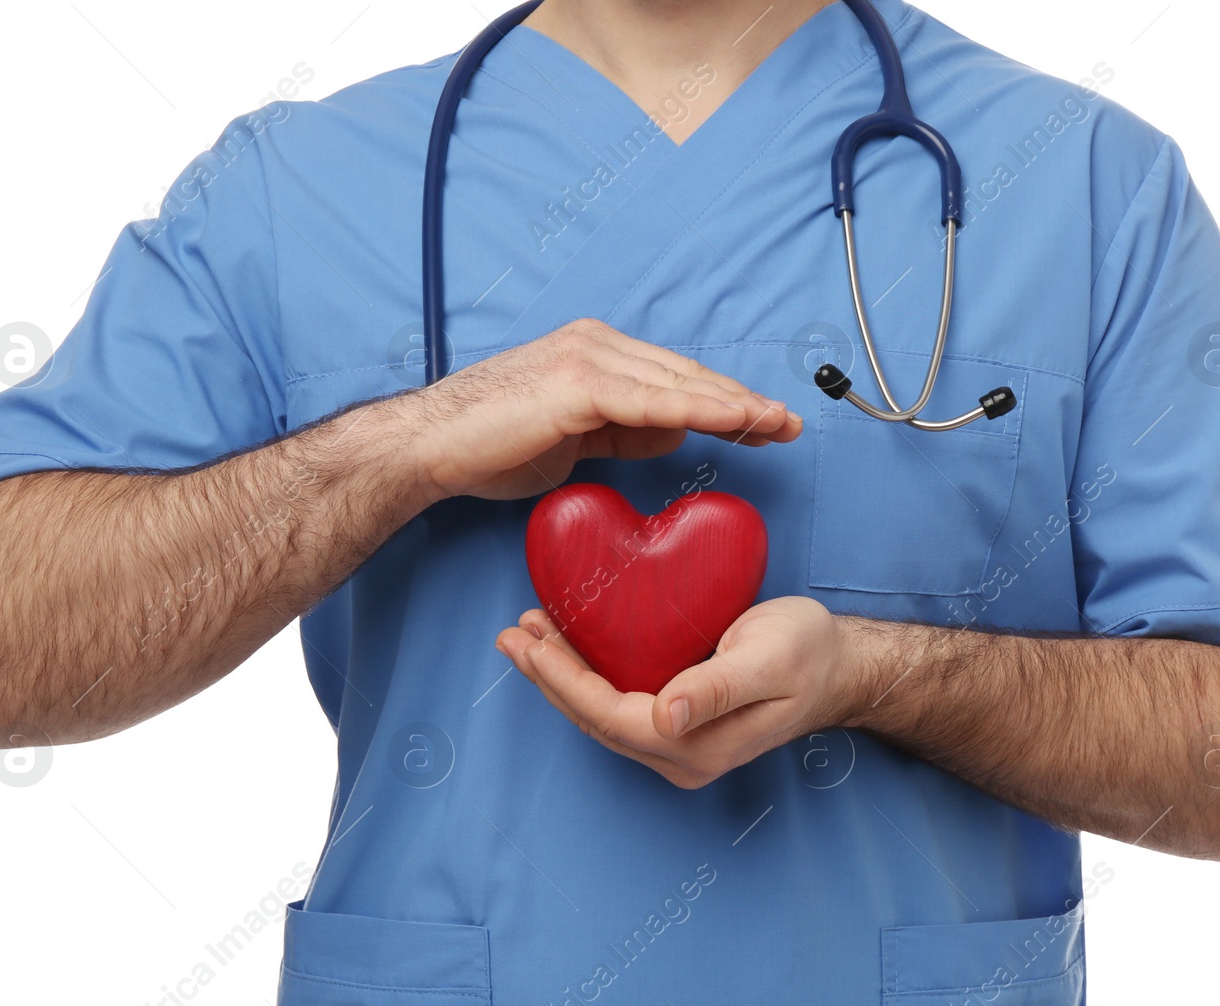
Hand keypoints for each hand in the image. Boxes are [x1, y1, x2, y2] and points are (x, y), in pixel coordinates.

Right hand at [402, 318, 802, 500]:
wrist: (430, 446)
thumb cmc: (491, 445)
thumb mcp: (574, 441)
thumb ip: (623, 432)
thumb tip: (672, 435)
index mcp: (595, 353)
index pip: (674, 378)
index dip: (724, 401)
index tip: (766, 422)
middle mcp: (596, 344)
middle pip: (687, 377)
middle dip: (743, 402)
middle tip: (790, 425)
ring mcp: (588, 358)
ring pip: (679, 386)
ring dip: (735, 406)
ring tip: (778, 425)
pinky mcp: (580, 385)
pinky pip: (654, 403)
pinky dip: (700, 412)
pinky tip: (738, 421)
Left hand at [495, 596, 865, 788]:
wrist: (840, 666)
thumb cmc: (809, 653)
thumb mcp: (768, 659)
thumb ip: (718, 688)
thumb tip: (666, 717)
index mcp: (697, 746)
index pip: (611, 717)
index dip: (566, 682)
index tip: (533, 643)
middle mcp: (681, 756)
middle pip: (595, 721)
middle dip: (549, 679)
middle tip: (512, 635)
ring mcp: (678, 745)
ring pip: (600, 715)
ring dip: (560, 677)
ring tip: (526, 636)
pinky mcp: (678, 725)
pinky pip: (617, 704)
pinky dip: (585, 675)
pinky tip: (567, 646)